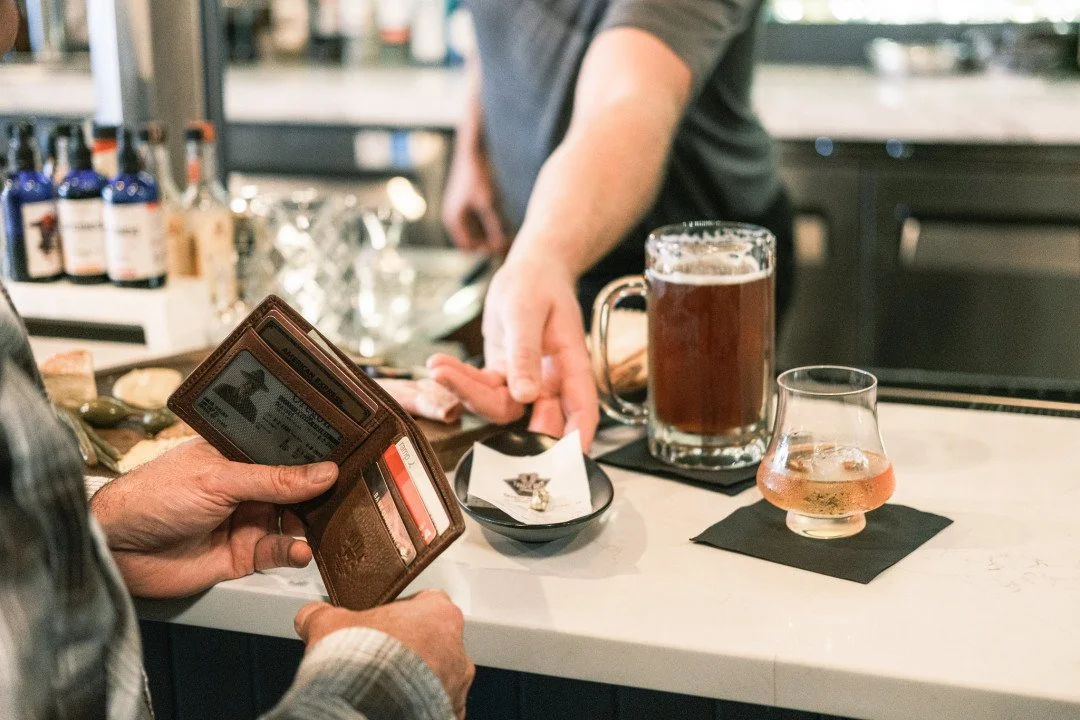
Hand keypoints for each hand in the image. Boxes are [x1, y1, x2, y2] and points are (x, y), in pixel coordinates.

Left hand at [90, 438, 337, 598]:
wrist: (118, 549)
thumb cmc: (153, 497)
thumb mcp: (220, 479)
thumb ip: (275, 480)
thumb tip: (325, 472)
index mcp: (239, 454)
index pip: (287, 450)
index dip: (317, 453)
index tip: (349, 456)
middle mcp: (248, 486)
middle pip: (299, 487)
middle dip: (323, 491)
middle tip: (350, 494)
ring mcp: (248, 519)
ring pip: (296, 521)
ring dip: (314, 524)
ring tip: (328, 524)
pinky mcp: (245, 554)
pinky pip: (280, 552)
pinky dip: (294, 551)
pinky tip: (300, 549)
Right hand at [295, 590, 474, 718]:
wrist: (366, 709)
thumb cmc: (362, 662)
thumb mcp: (330, 625)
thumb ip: (322, 614)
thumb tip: (310, 615)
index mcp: (437, 612)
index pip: (427, 601)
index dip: (402, 612)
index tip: (383, 623)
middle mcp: (455, 646)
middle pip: (435, 640)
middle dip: (410, 648)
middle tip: (381, 657)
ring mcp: (457, 682)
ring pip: (439, 675)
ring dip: (418, 679)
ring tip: (385, 687)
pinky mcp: (452, 712)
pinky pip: (438, 705)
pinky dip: (419, 706)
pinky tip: (394, 707)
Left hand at [428, 255, 598, 449]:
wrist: (529, 272)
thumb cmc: (538, 285)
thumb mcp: (528, 312)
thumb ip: (525, 353)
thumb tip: (525, 395)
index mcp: (571, 365)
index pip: (582, 409)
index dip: (578, 438)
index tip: (565, 461)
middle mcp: (552, 381)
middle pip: (537, 419)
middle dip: (494, 417)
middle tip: (464, 399)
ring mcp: (528, 382)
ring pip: (502, 407)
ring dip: (468, 392)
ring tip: (440, 367)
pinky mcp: (504, 375)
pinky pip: (482, 388)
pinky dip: (460, 379)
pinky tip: (440, 364)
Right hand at [442, 138, 508, 252]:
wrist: (474, 150)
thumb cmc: (479, 175)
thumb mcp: (488, 203)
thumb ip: (494, 226)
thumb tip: (500, 248)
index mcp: (454, 220)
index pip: (469, 247)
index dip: (487, 249)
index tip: (505, 245)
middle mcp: (454, 217)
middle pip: (474, 240)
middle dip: (491, 241)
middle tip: (511, 239)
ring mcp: (460, 209)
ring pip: (479, 230)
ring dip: (493, 231)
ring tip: (510, 225)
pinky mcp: (468, 202)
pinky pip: (480, 220)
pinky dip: (492, 221)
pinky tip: (504, 213)